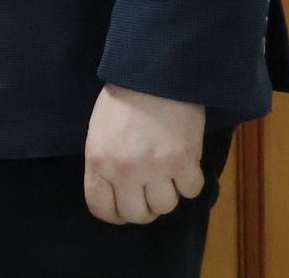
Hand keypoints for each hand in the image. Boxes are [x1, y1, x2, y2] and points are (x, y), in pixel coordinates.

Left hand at [83, 84, 207, 223]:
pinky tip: (184, 164)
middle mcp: (124, 170)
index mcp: (97, 161)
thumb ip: (104, 163)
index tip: (124, 207)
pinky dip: (190, 182)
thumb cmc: (122, 97)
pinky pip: (191, 191)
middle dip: (144, 208)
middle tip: (149, 193)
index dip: (115, 214)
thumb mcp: (99, 131)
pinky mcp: (183, 162)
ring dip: (168, 194)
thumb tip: (116, 191)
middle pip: (137, 215)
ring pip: (166, 207)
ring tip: (167, 174)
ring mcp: (155, 168)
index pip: (101, 208)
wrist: (153, 73)